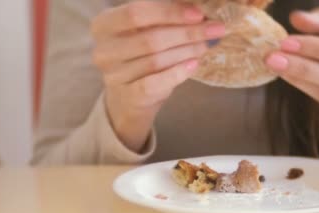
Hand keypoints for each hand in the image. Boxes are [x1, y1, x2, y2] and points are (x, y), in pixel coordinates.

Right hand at [91, 1, 225, 151]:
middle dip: (187, 33)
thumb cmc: (140, 55)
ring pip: (156, 60)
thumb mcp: (146, 30)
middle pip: (150, 38)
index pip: (136, 12)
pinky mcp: (129, 96)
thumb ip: (164, 16)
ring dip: (187, 51)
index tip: (199, 14)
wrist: (129, 97)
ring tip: (207, 45)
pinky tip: (194, 64)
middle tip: (214, 30)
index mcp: (104, 25)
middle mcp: (104, 50)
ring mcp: (114, 76)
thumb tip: (198, 9)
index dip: (170, 12)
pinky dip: (177, 73)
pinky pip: (155, 83)